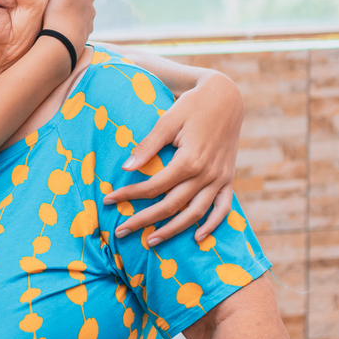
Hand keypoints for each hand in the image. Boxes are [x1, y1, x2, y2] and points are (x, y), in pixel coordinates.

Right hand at [41, 0, 97, 68]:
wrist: (61, 43)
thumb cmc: (62, 8)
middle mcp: (91, 4)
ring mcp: (87, 19)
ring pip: (84, 6)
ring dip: (76, 2)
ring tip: (64, 1)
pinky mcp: (80, 33)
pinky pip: (79, 22)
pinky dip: (74, 18)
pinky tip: (66, 20)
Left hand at [103, 70, 241, 244]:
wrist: (226, 97)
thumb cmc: (191, 106)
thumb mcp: (167, 121)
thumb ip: (148, 147)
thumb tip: (125, 168)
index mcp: (189, 160)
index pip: (153, 186)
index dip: (129, 195)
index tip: (109, 200)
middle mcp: (206, 174)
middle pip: (171, 205)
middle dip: (144, 220)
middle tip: (121, 231)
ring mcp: (220, 179)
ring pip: (196, 213)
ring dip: (173, 230)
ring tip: (151, 241)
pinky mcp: (229, 178)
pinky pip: (223, 208)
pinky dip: (212, 225)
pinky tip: (198, 238)